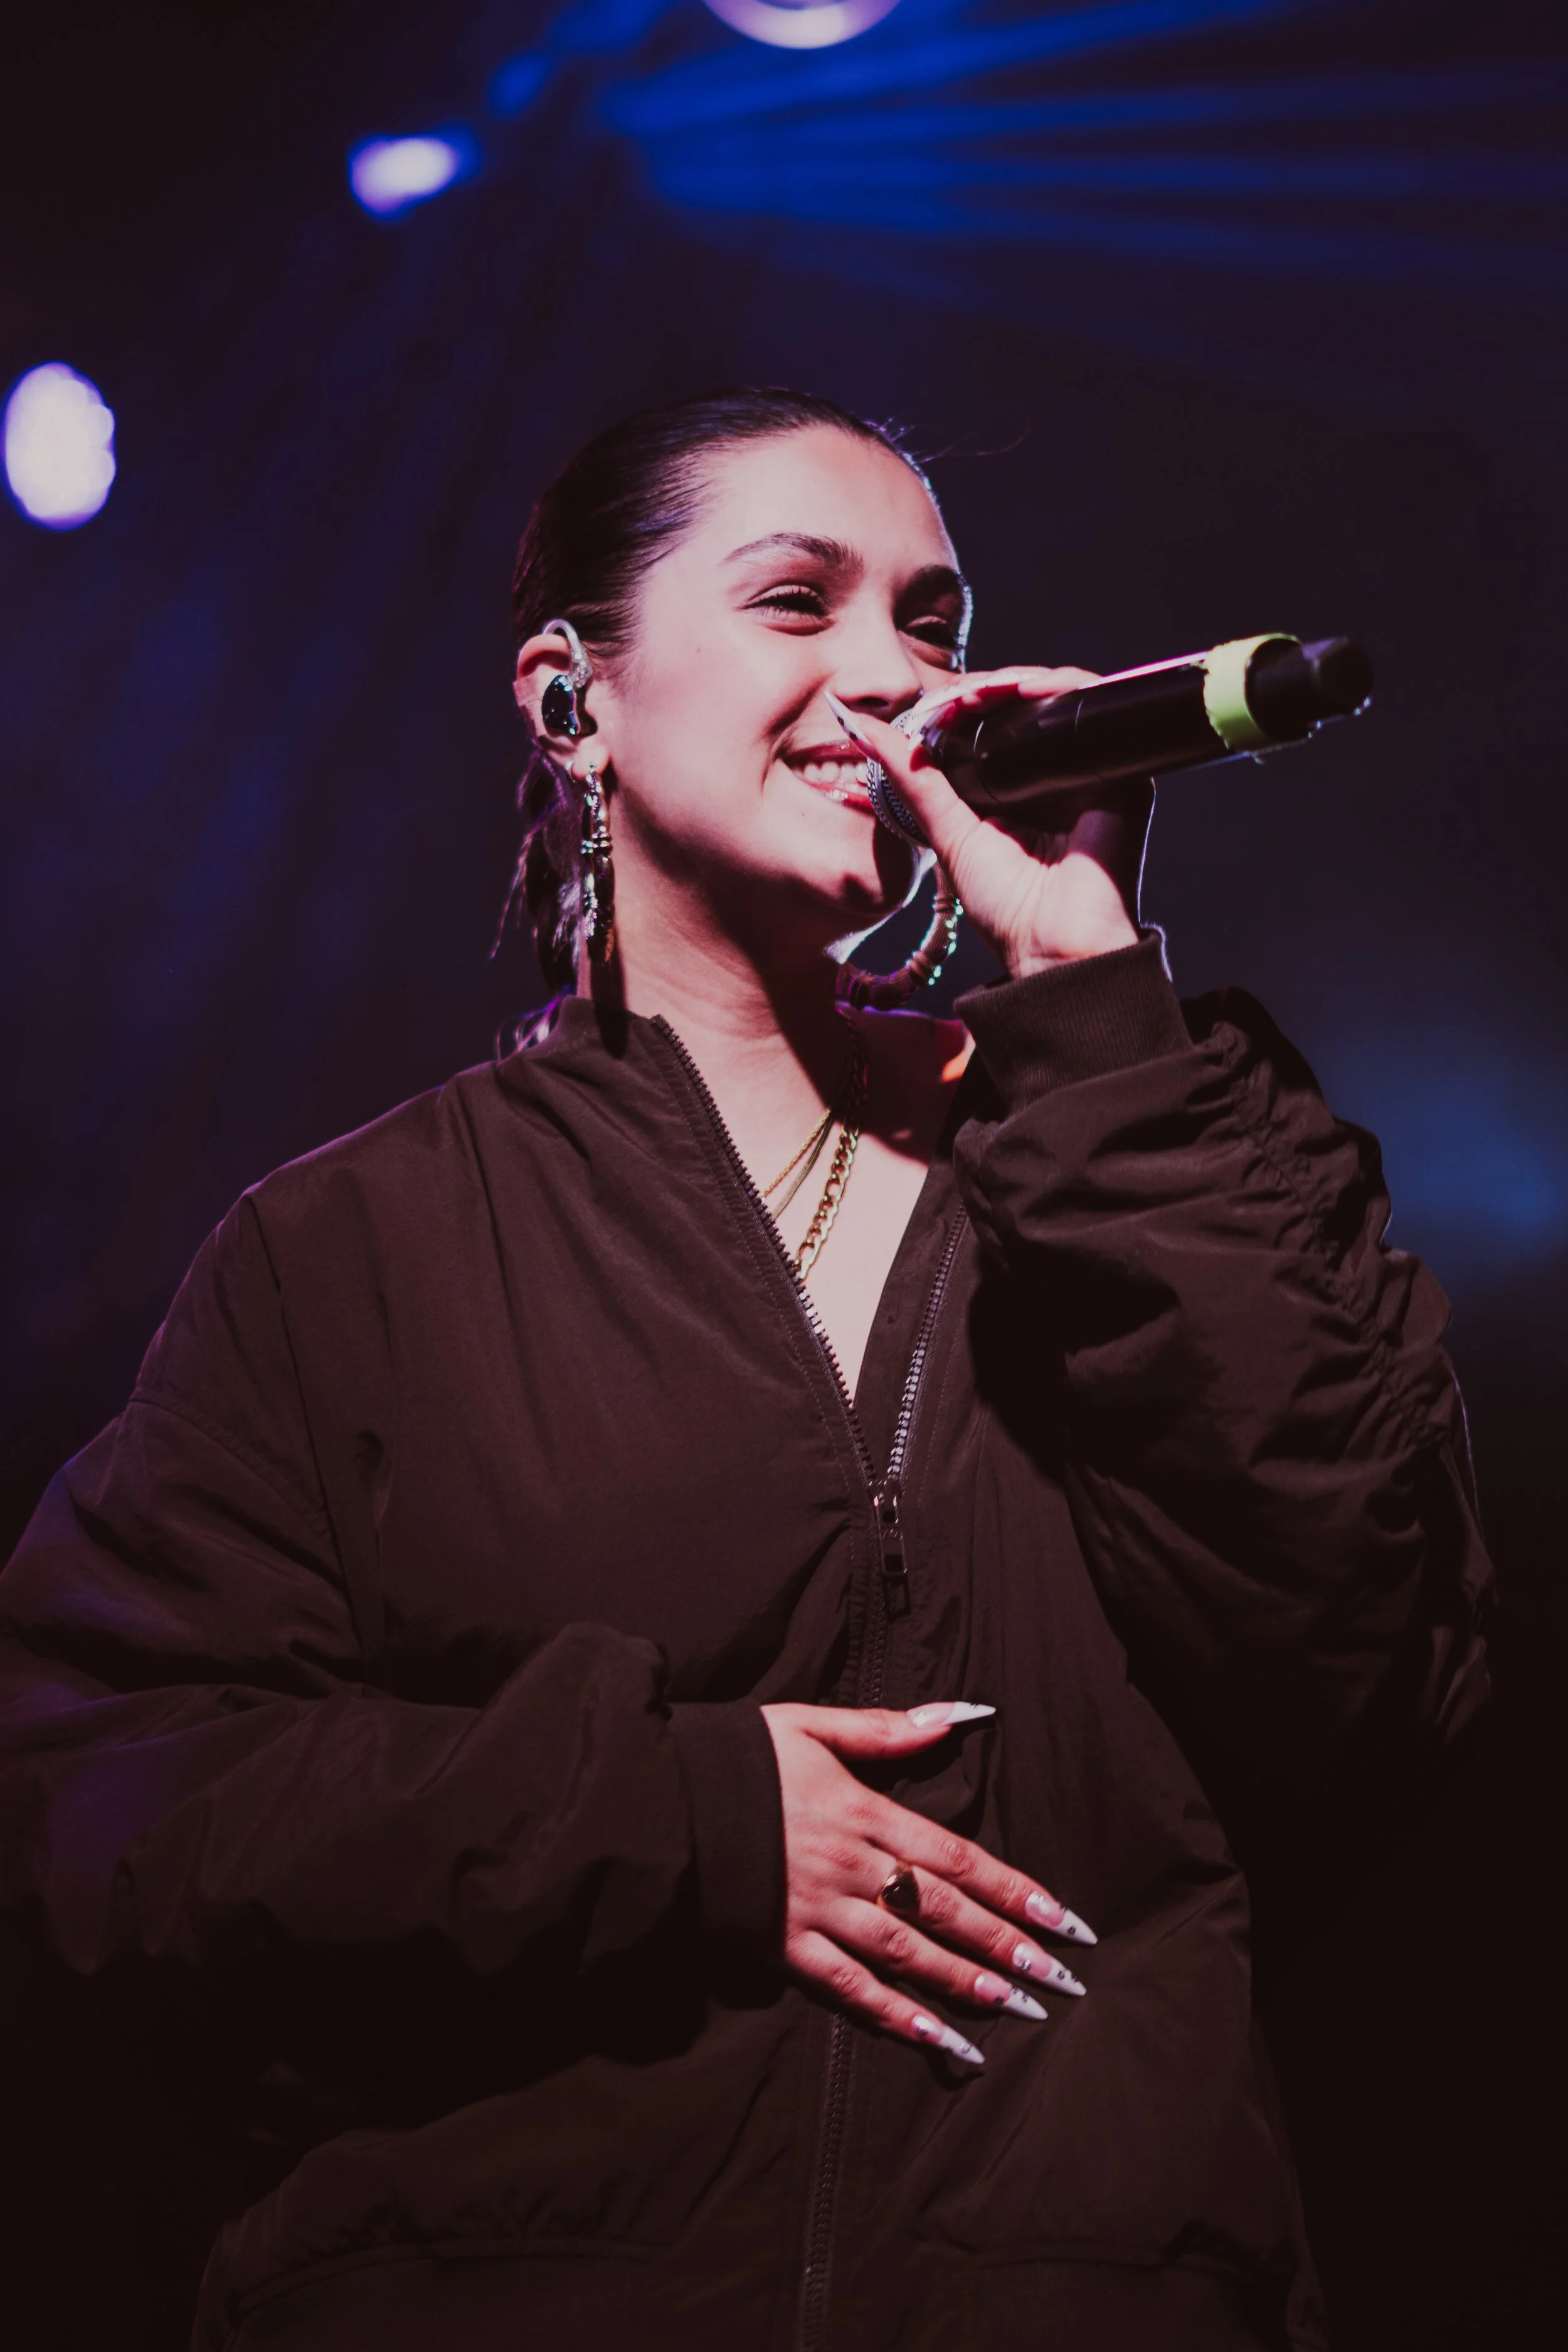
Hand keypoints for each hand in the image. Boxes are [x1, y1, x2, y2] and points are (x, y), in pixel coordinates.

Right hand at [761, 1700, 1093, 2067]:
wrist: (660, 1800)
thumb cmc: (737, 1757)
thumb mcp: (809, 1725)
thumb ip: (885, 1728)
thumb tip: (957, 1716)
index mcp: (861, 1811)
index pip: (955, 1856)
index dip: (1012, 1888)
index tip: (1060, 1917)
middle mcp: (850, 1866)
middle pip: (942, 1909)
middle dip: (1004, 1945)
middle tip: (1057, 1978)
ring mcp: (817, 1911)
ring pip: (905, 1952)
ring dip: (964, 1982)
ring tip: (1015, 2007)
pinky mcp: (784, 1947)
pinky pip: (848, 1988)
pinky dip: (895, 2015)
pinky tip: (937, 2039)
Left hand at [831, 668, 1150, 978]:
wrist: (1056, 944)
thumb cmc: (1007, 907)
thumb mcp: (947, 831)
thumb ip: (909, 777)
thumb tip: (856, 725)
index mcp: (1015, 787)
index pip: (989, 723)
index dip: (960, 705)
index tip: (929, 708)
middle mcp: (1053, 772)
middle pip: (1020, 704)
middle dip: (983, 689)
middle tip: (953, 698)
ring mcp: (1088, 768)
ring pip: (1053, 698)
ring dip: (1014, 682)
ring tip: (979, 693)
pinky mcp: (1122, 769)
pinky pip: (1090, 708)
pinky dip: (1058, 689)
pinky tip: (1024, 690)